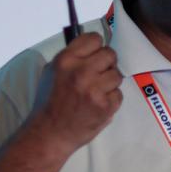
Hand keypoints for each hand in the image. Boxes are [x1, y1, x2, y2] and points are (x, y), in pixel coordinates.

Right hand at [29, 31, 123, 155]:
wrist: (51, 132)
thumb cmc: (52, 100)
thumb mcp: (54, 71)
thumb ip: (74, 57)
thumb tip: (96, 45)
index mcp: (66, 60)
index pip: (94, 38)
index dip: (96, 48)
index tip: (93, 56)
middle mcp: (81, 71)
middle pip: (110, 54)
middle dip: (106, 64)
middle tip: (97, 75)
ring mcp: (94, 89)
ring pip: (117, 74)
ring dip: (110, 83)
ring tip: (96, 92)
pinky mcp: (105, 105)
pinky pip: (119, 94)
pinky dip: (111, 100)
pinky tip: (98, 105)